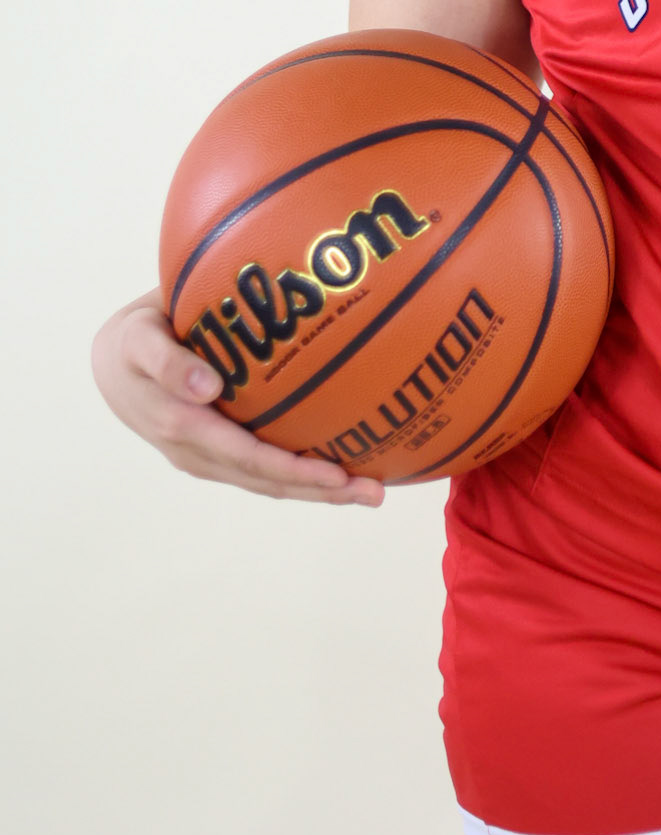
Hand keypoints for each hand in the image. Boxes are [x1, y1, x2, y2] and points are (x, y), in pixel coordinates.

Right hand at [90, 289, 384, 505]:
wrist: (113, 361)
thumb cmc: (135, 341)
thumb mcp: (140, 341)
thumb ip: (168, 362)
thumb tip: (207, 389)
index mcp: (182, 428)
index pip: (248, 458)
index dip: (293, 470)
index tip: (339, 474)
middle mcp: (198, 453)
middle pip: (267, 481)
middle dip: (321, 491)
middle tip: (374, 493)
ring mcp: (209, 457)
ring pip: (268, 482)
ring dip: (318, 492)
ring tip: (369, 491)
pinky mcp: (217, 451)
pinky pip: (263, 468)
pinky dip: (300, 474)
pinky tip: (338, 468)